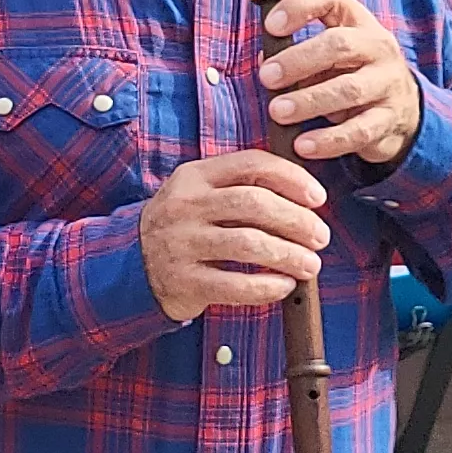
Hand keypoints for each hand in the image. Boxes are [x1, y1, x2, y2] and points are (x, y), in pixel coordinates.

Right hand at [141, 150, 329, 323]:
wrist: (130, 264)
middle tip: (320, 237)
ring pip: (247, 244)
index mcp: (194, 177)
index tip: (318, 198)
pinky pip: (233, 286)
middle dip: (297, 220)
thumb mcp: (200, 193)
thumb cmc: (184, 226)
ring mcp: (181, 244)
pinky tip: (284, 286)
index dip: (291, 178)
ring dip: (288, 255)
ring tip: (311, 265)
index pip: (251, 165)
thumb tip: (305, 198)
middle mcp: (185, 206)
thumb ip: (241, 186)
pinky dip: (266, 287)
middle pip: (253, 203)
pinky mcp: (183, 281)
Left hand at [257, 0, 422, 166]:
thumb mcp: (329, 57)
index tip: (270, 26)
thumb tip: (264, 63)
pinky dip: (328, 140)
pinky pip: (358, 131)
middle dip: (298, 60)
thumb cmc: (351, 73)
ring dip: (308, 101)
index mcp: (357, 21)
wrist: (402, 110)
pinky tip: (303, 145)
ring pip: (348, 89)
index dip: (299, 6)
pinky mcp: (388, 119)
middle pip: (339, 45)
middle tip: (266, 77)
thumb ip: (297, 55)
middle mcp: (377, 47)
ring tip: (277, 112)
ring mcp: (387, 83)